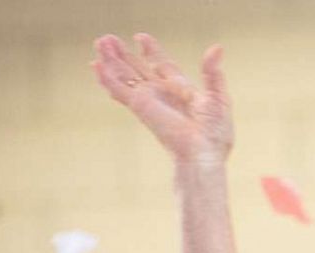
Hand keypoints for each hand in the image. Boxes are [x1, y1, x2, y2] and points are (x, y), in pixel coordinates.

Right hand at [92, 34, 233, 165]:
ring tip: (99, 43)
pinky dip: (107, 78)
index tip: (140, 37)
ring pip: (125, 76)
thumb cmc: (215, 133)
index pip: (163, 66)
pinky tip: (96, 66)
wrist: (203, 153)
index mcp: (182, 90)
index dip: (151, 51)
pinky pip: (119, 89)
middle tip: (107, 39)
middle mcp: (162, 94)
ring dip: (111, 61)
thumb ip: (213, 72)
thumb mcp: (219, 97)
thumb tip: (217, 48)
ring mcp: (149, 100)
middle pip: (138, 69)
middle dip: (123, 54)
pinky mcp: (140, 106)